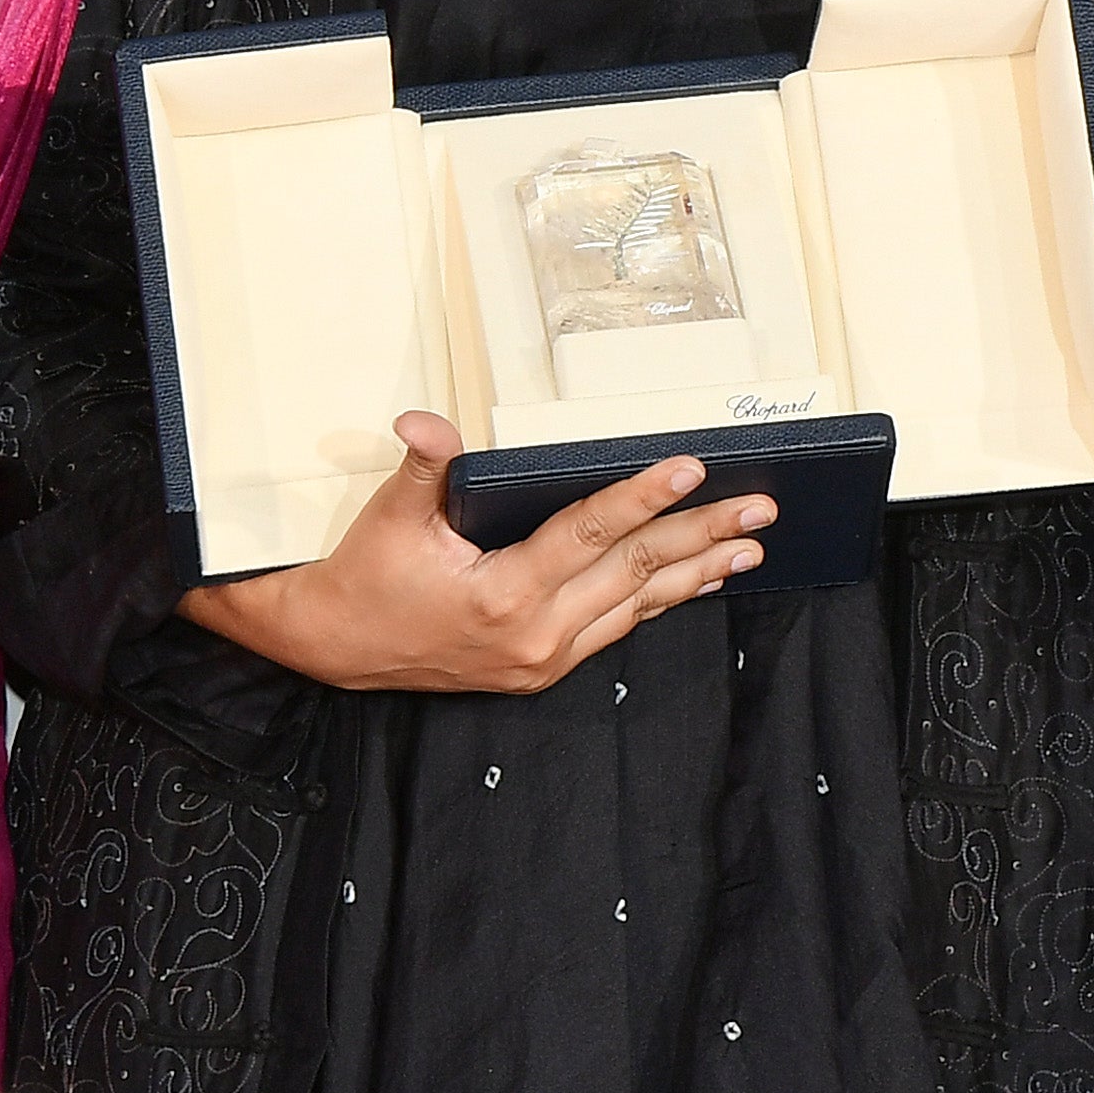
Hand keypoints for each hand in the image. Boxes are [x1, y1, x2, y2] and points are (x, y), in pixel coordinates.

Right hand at [179, 414, 771, 693]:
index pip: (590, 534)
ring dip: (696, 575)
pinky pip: (614, 630)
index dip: (643, 499)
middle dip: (701, 537)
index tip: (693, 469)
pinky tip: (693, 583)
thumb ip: (425, 466)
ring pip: (636, 608)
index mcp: (503, 594)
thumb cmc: (365, 574)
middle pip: (634, 573)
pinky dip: (657, 602)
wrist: (335, 646)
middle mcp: (535, 634)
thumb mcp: (391, 516)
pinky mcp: (541, 669)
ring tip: (748, 549)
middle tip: (758, 510)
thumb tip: (425, 422)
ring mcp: (542, 658)